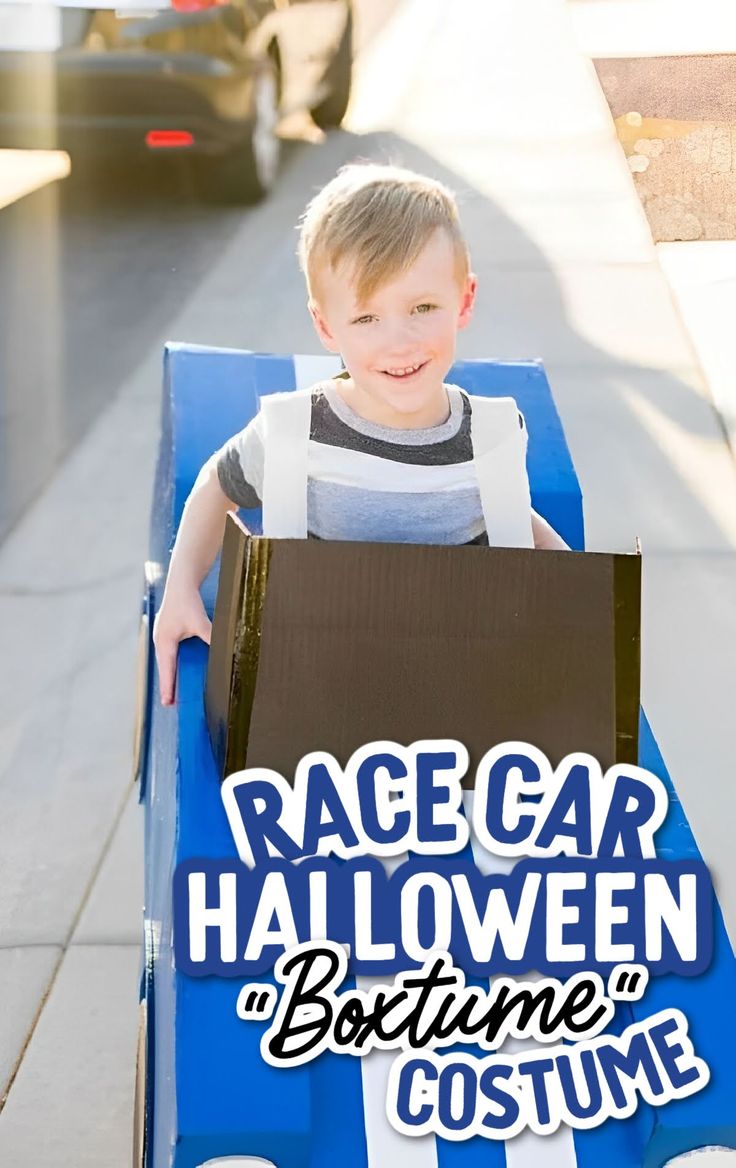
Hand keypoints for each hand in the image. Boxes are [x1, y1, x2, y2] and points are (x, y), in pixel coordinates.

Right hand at [153, 588, 211, 705]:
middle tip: (171, 703)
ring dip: (170, 674)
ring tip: (174, 690)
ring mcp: (163, 636)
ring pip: (167, 660)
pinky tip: (180, 668)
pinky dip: (173, 663)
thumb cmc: (187, 601)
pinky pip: (170, 653)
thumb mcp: (200, 622)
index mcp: (165, 641)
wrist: (181, 582)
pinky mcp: (168, 631)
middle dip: (168, 684)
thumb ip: (211, 637)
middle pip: (165, 668)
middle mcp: (161, 640)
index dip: (168, 687)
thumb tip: (224, 650)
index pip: (167, 670)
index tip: (168, 703)